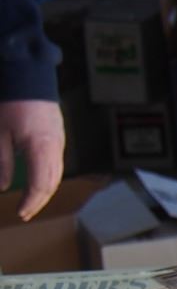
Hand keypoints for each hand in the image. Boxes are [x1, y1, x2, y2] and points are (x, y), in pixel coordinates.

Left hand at [0, 97, 65, 219]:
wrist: (28, 74)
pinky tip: (38, 181)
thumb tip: (4, 186)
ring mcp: (60, 142)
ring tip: (32, 201)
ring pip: (57, 175)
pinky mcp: (58, 136)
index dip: (31, 203)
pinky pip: (57, 163)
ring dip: (45, 191)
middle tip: (25, 213)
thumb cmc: (12, 100)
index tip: (20, 214)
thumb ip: (3, 162)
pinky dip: (48, 177)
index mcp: (41, 148)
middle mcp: (56, 148)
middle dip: (39, 201)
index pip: (40, 185)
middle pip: (53, 183)